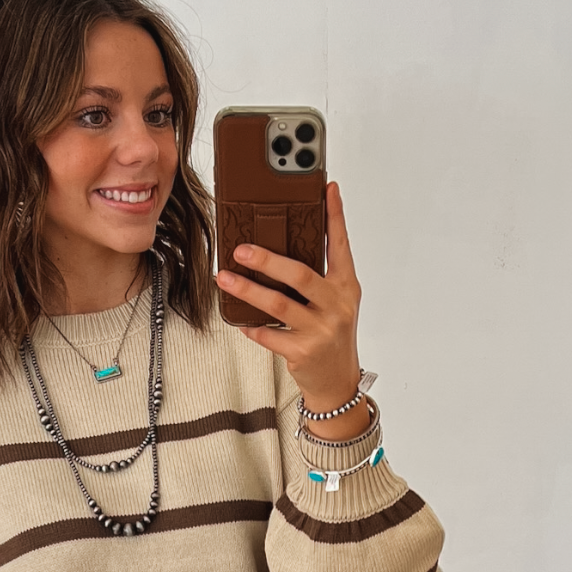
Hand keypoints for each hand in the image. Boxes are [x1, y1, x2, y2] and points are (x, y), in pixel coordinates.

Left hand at [217, 180, 365, 435]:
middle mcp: (337, 306)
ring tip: (225, 278)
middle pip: (299, 275)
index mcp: (347, 287)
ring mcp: (320, 330)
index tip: (326, 189)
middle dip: (267, 260)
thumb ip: (318, 277)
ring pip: (278, 304)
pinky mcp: (303, 352)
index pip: (340, 245)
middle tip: (241, 249)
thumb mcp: (335, 303)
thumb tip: (280, 249)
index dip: (335, 216)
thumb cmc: (331, 336)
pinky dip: (251, 326)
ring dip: (247, 290)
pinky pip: (269, 334)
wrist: (337, 382)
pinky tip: (240, 320)